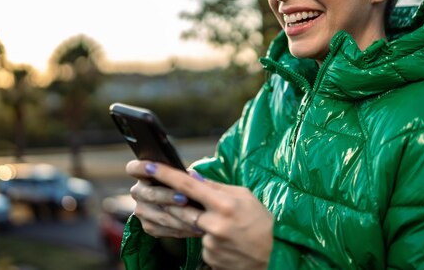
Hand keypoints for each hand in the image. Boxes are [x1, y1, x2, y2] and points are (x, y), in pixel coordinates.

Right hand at [126, 160, 203, 238]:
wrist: (183, 204)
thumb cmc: (182, 184)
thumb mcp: (182, 176)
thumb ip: (185, 175)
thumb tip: (193, 175)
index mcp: (142, 174)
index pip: (133, 168)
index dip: (140, 168)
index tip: (151, 167)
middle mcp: (138, 192)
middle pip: (151, 194)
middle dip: (169, 197)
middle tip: (185, 199)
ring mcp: (141, 211)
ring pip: (160, 216)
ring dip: (180, 217)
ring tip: (197, 217)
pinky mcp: (148, 227)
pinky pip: (165, 230)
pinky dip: (182, 229)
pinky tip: (195, 228)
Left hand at [140, 161, 273, 269]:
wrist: (275, 254)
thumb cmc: (261, 221)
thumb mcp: (244, 196)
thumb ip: (216, 187)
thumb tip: (192, 177)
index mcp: (224, 204)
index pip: (187, 186)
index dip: (165, 175)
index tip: (148, 167)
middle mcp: (215, 224)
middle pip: (180, 210)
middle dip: (172, 203)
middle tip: (172, 197)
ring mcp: (211, 243)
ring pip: (193, 228)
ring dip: (201, 223)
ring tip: (226, 226)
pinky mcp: (209, 257)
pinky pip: (201, 243)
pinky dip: (210, 239)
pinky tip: (228, 241)